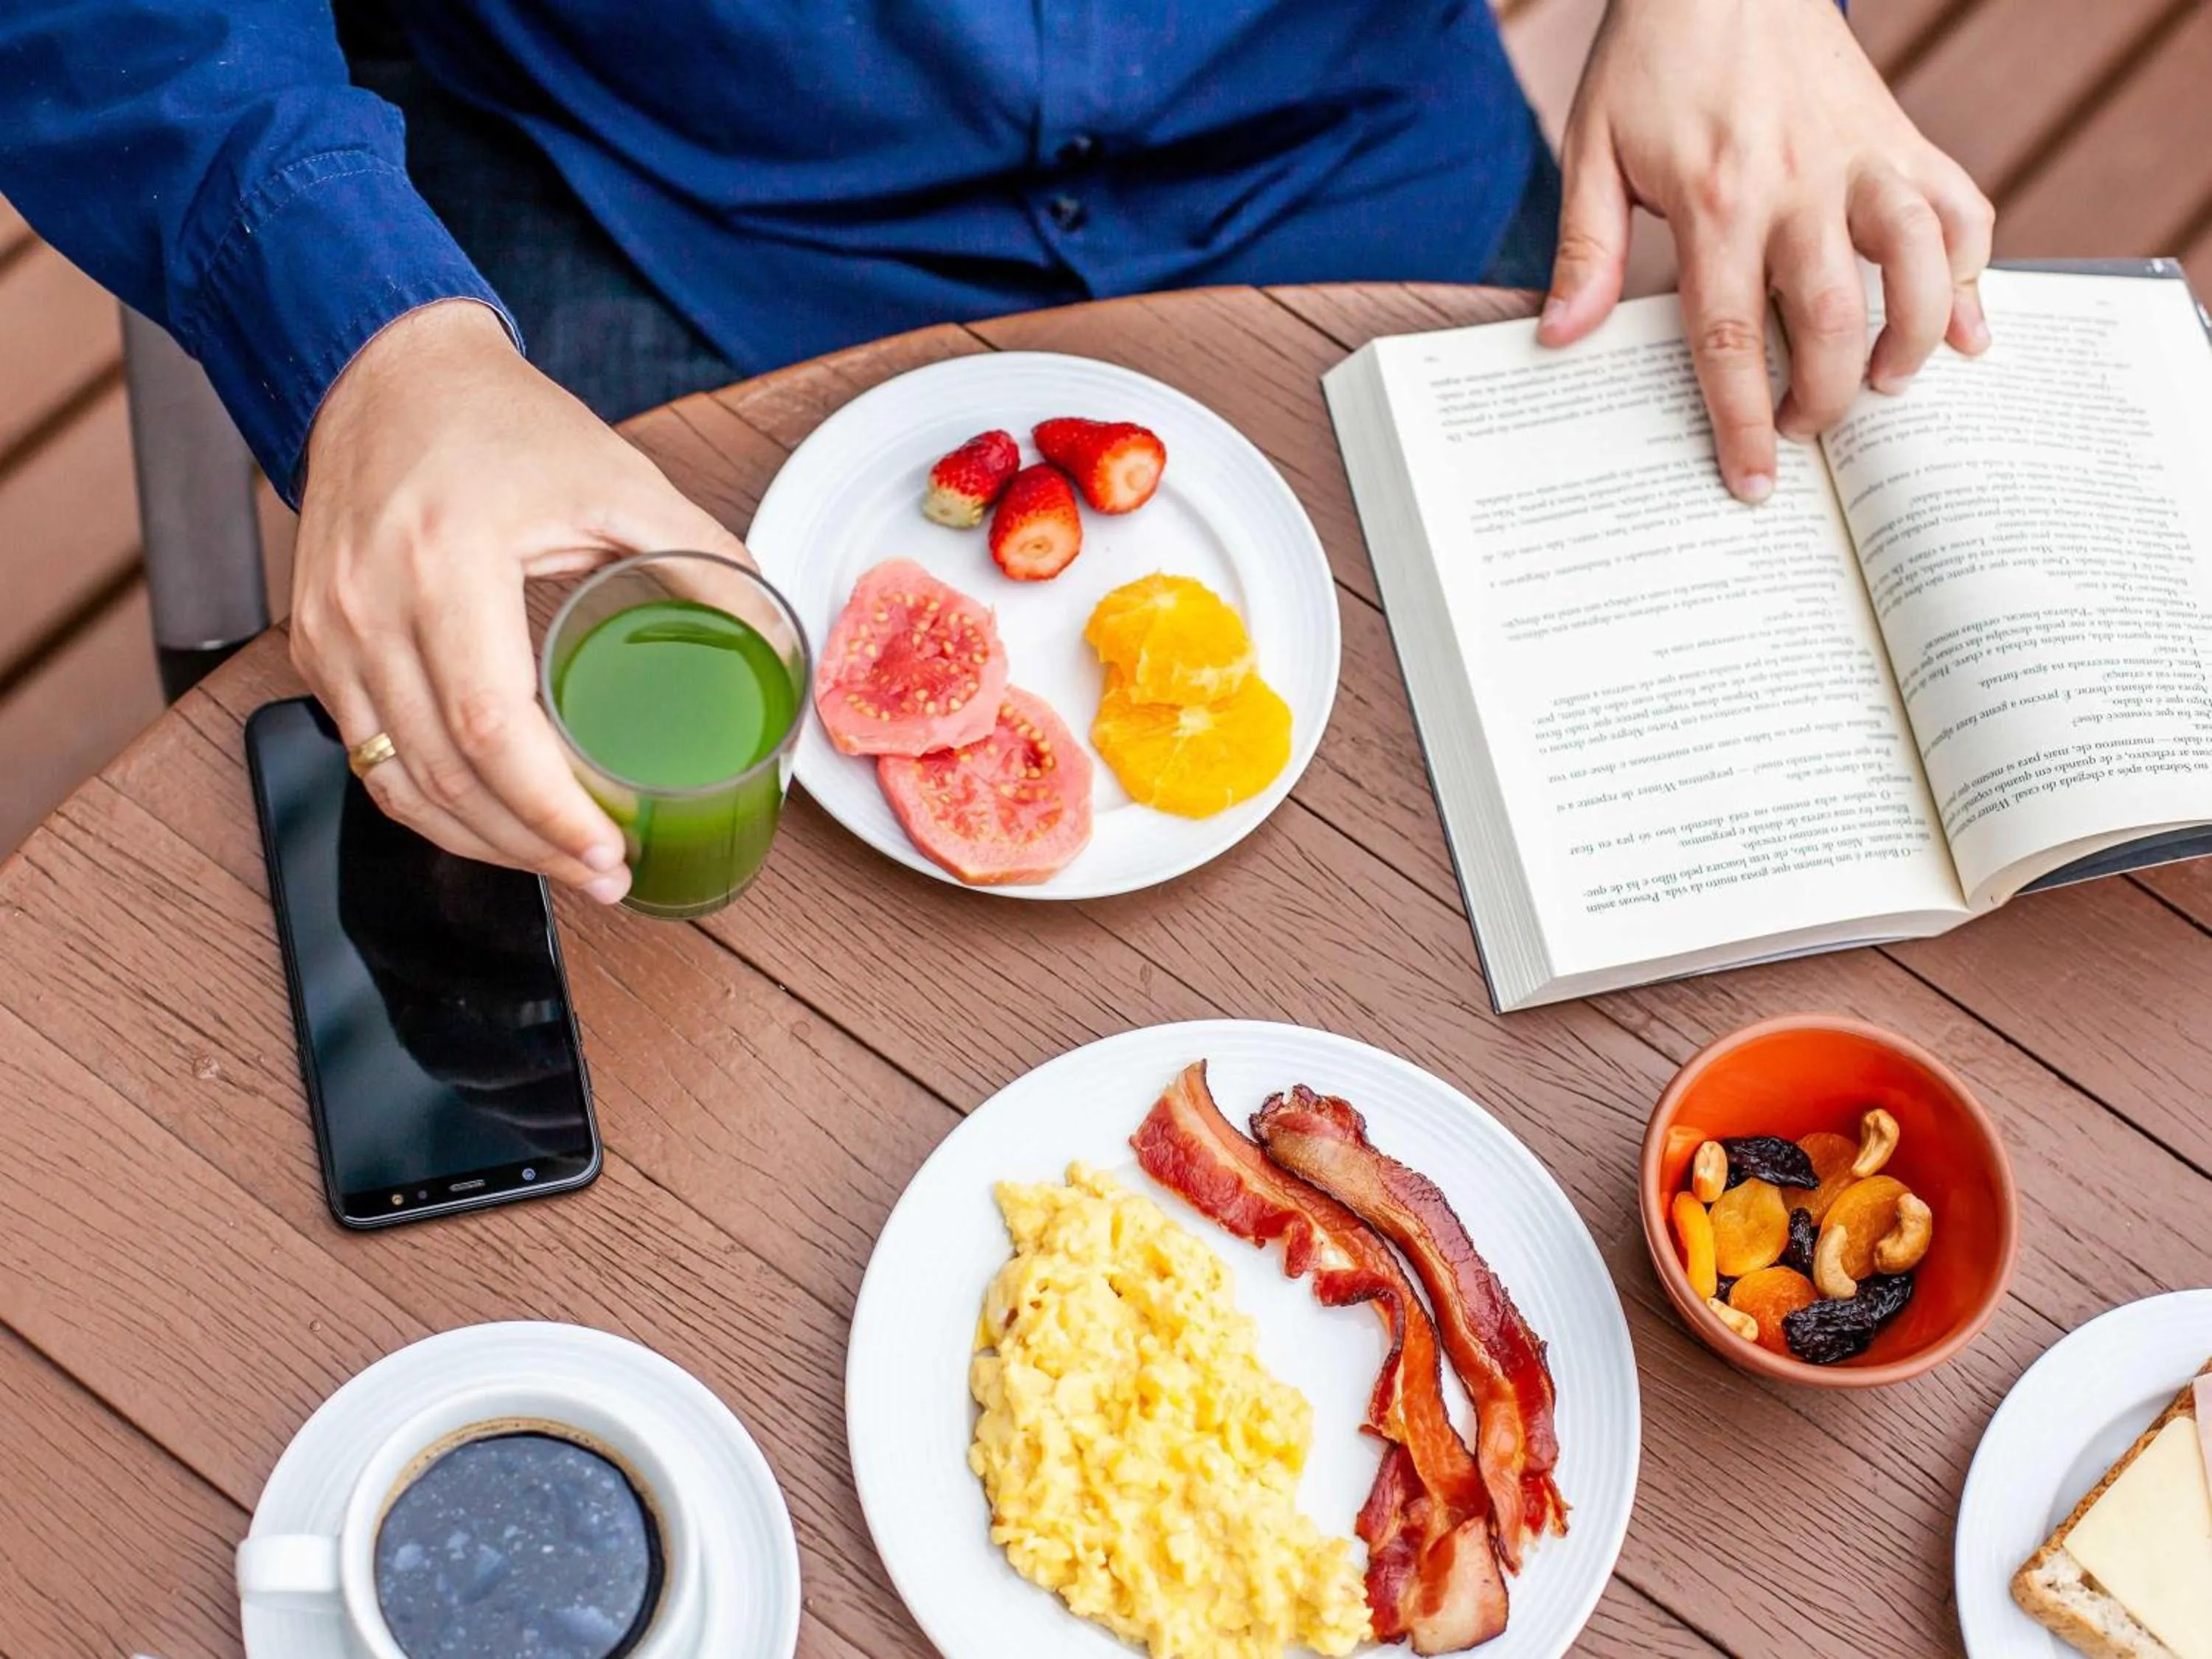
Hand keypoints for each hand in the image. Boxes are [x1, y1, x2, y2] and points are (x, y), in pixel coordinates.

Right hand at [291, 299, 750, 900]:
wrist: (386, 373)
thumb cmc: (500, 421)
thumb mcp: (616, 476)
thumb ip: (700, 551)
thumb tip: (775, 636)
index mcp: (444, 559)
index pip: (494, 728)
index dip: (553, 811)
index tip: (610, 851)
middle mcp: (368, 604)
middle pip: (445, 776)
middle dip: (530, 847)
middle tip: (604, 876)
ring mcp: (327, 633)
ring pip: (397, 784)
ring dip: (481, 843)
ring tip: (560, 866)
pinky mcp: (313, 648)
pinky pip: (369, 757)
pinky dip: (433, 806)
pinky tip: (495, 823)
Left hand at [1538, 0, 1995, 500]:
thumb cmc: (1651, 60)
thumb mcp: (1592, 148)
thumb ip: (1583, 250)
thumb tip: (1562, 339)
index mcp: (1717, 203)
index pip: (1731, 337)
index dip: (1743, 420)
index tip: (1753, 482)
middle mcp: (1799, 186)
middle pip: (1830, 317)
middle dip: (1825, 398)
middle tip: (1805, 435)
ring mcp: (1861, 160)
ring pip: (1920, 262)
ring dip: (1914, 336)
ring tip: (1888, 385)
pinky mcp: (1901, 137)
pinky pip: (1959, 206)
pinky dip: (1973, 269)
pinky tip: (1965, 323)